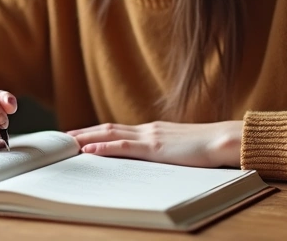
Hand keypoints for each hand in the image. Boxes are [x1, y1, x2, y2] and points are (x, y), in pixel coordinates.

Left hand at [66, 121, 243, 167]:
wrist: (224, 140)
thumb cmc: (207, 147)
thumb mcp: (180, 148)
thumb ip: (165, 150)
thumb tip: (156, 158)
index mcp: (153, 130)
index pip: (118, 129)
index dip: (96, 132)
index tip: (79, 136)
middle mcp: (148, 129)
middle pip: (107, 128)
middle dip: (84, 133)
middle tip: (62, 138)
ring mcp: (150, 136)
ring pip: (110, 134)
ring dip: (86, 138)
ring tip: (67, 143)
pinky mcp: (155, 148)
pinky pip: (123, 146)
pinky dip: (103, 148)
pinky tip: (89, 150)